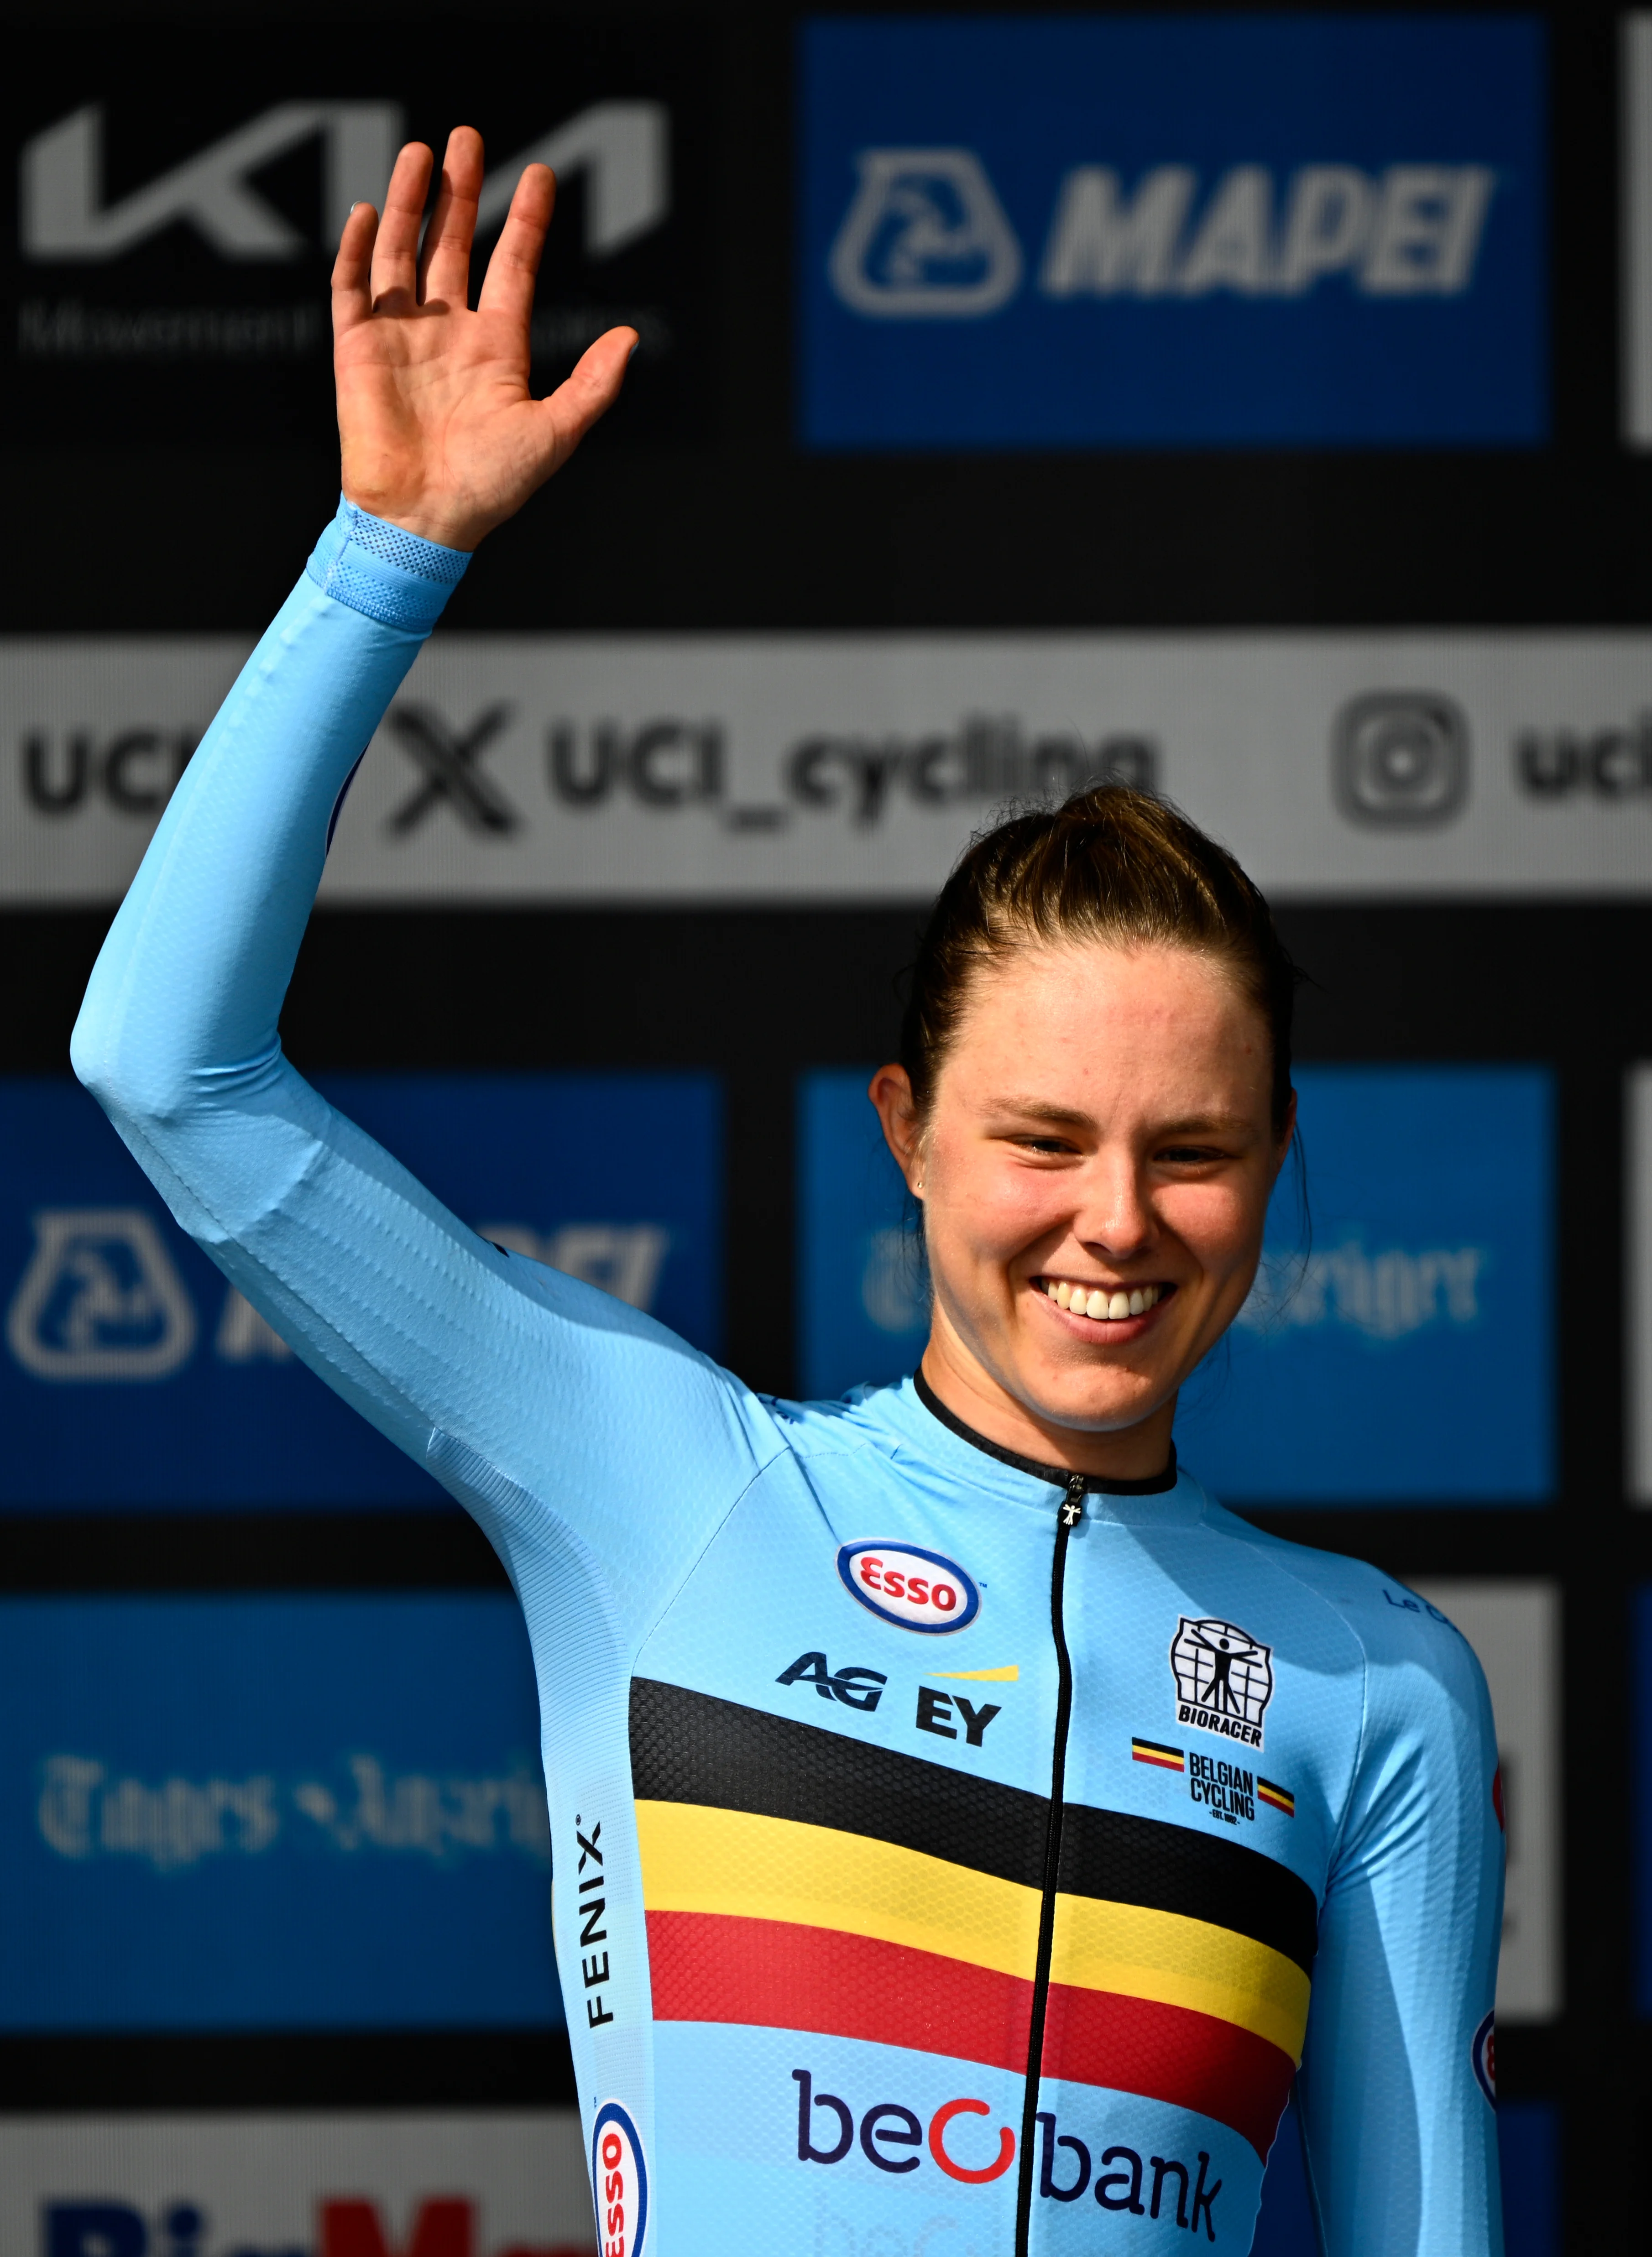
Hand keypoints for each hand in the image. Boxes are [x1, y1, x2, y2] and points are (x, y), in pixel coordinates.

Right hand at [332, 127, 635, 551]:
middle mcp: (448, 333)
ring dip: (410, 203)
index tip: (538, 174)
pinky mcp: (357, 350)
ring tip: (420, 154)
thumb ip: (593, 385)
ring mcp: (401, 338)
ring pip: (403, 253)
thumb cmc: (490, 487)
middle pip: (453, 245)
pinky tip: (369, 213)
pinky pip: (352, 289)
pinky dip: (357, 251)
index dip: (524, 221)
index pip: (511, 266)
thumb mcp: (555, 434)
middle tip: (465, 138)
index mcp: (496, 348)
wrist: (424, 521)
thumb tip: (629, 338)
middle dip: (459, 192)